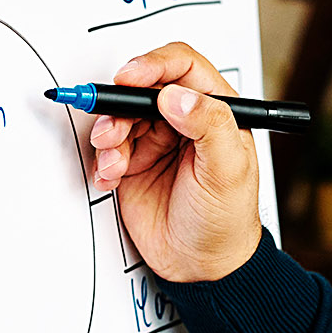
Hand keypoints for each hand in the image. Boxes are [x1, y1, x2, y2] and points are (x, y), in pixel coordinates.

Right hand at [90, 42, 262, 282]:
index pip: (181, 66)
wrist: (202, 267)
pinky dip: (103, 159)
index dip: (152, 65)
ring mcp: (155, 140)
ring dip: (109, 136)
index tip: (129, 78)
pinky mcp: (133, 161)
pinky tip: (112, 178)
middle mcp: (182, 119)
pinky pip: (108, 147)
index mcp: (215, 109)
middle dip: (120, 106)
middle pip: (141, 88)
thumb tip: (175, 95)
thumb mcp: (228, 171)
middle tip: (111, 129)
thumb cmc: (227, 220)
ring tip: (114, 164)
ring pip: (120, 116)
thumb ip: (209, 126)